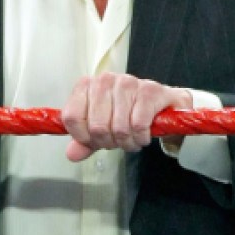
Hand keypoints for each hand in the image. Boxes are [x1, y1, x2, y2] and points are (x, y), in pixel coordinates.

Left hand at [61, 72, 191, 161]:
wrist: (162, 104)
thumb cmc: (128, 113)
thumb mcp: (102, 127)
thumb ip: (85, 141)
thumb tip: (72, 154)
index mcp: (86, 86)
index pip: (72, 117)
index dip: (83, 137)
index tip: (94, 141)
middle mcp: (104, 80)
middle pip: (97, 126)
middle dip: (109, 142)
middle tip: (118, 141)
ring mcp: (127, 83)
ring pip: (119, 127)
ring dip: (127, 142)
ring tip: (132, 139)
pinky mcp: (149, 90)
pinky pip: (138, 125)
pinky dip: (141, 137)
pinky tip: (143, 135)